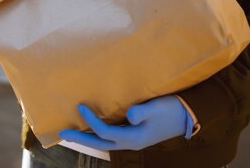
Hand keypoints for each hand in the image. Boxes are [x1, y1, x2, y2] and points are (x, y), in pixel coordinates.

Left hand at [59, 96, 193, 150]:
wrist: (188, 116)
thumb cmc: (171, 109)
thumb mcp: (157, 108)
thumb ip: (143, 111)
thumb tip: (128, 115)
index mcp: (133, 138)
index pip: (105, 132)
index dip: (91, 121)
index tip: (80, 106)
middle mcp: (130, 142)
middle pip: (100, 142)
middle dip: (80, 138)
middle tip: (62, 134)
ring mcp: (132, 140)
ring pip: (104, 141)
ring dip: (88, 138)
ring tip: (72, 134)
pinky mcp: (134, 134)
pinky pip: (111, 136)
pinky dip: (98, 134)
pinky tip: (92, 128)